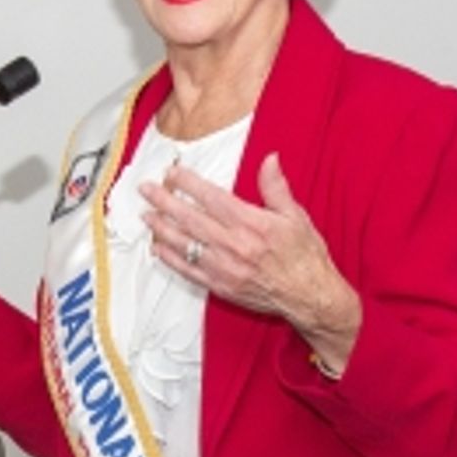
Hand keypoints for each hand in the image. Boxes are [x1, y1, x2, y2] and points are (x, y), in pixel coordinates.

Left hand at [140, 152, 361, 372]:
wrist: (310, 297)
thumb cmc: (305, 257)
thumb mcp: (296, 216)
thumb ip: (276, 188)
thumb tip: (269, 160)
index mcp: (252, 224)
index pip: (212, 197)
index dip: (188, 183)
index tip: (173, 173)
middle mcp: (235, 245)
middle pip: (191, 219)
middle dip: (165, 202)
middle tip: (147, 190)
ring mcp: (225, 268)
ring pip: (185, 244)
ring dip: (162, 228)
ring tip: (146, 215)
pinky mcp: (221, 286)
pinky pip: (189, 271)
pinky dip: (171, 260)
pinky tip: (158, 249)